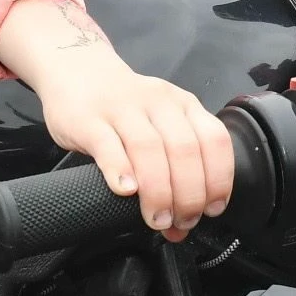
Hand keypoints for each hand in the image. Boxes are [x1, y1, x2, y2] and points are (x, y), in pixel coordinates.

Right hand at [0, 0, 231, 233]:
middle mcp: (158, 103)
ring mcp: (121, 108)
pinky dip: (120, 170)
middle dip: (188, 195)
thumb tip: (180, 226)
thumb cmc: (121, 107)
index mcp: (183, 105)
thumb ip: (172, 171)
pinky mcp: (88, 119)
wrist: (76, 69)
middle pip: (184, 150)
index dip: (219, 179)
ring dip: (158, 191)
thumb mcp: (157, 126)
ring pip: (149, 148)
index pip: (214, 140)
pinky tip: (125, 190)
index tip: (212, 208)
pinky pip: (108, 145)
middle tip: (181, 221)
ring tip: (157, 218)